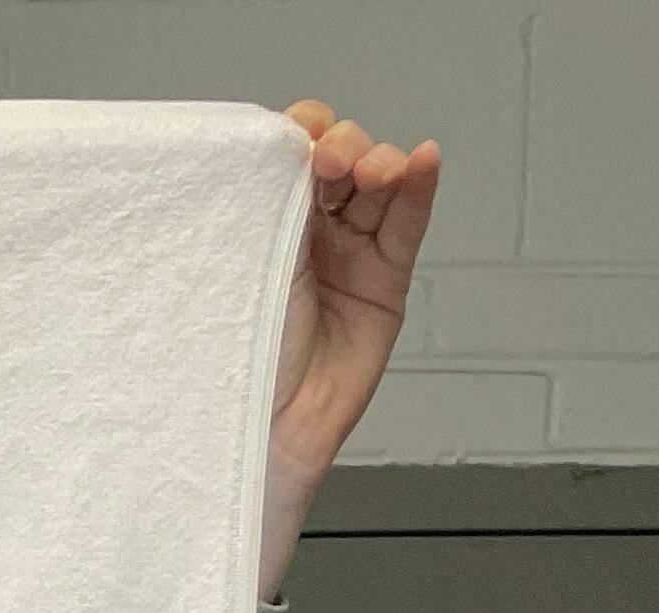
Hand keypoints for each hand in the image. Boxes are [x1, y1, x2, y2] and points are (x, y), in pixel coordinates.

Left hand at [258, 102, 441, 602]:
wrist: (262, 430)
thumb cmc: (235, 359)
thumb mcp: (239, 268)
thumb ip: (264, 208)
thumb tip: (285, 147)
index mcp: (265, 224)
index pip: (293, 156)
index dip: (304, 135)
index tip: (299, 138)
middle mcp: (310, 236)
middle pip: (343, 163)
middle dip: (344, 149)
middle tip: (331, 163)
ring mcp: (351, 257)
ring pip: (378, 187)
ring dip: (383, 163)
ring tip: (377, 169)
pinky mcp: (385, 282)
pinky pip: (407, 224)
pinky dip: (419, 188)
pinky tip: (423, 160)